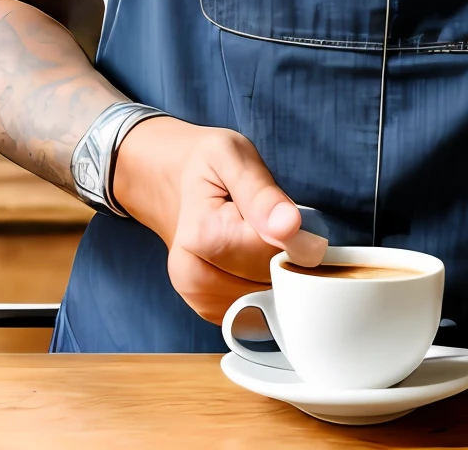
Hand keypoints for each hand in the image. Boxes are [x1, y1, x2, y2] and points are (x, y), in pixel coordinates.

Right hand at [112, 117, 326, 321]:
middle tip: (270, 222)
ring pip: (267, 299)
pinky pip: (258, 310)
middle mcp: (192, 278)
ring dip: (275, 271)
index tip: (287, 215)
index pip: (268, 253)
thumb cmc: (207, 167)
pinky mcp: (211, 311)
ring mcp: (200, 299)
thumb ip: (262, 193)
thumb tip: (289, 226)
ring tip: (257, 237)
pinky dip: (266, 286)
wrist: (176, 185)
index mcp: (200, 237)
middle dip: (283, 253)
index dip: (291, 236)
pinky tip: (253, 258)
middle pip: (268, 280)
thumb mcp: (232, 156)